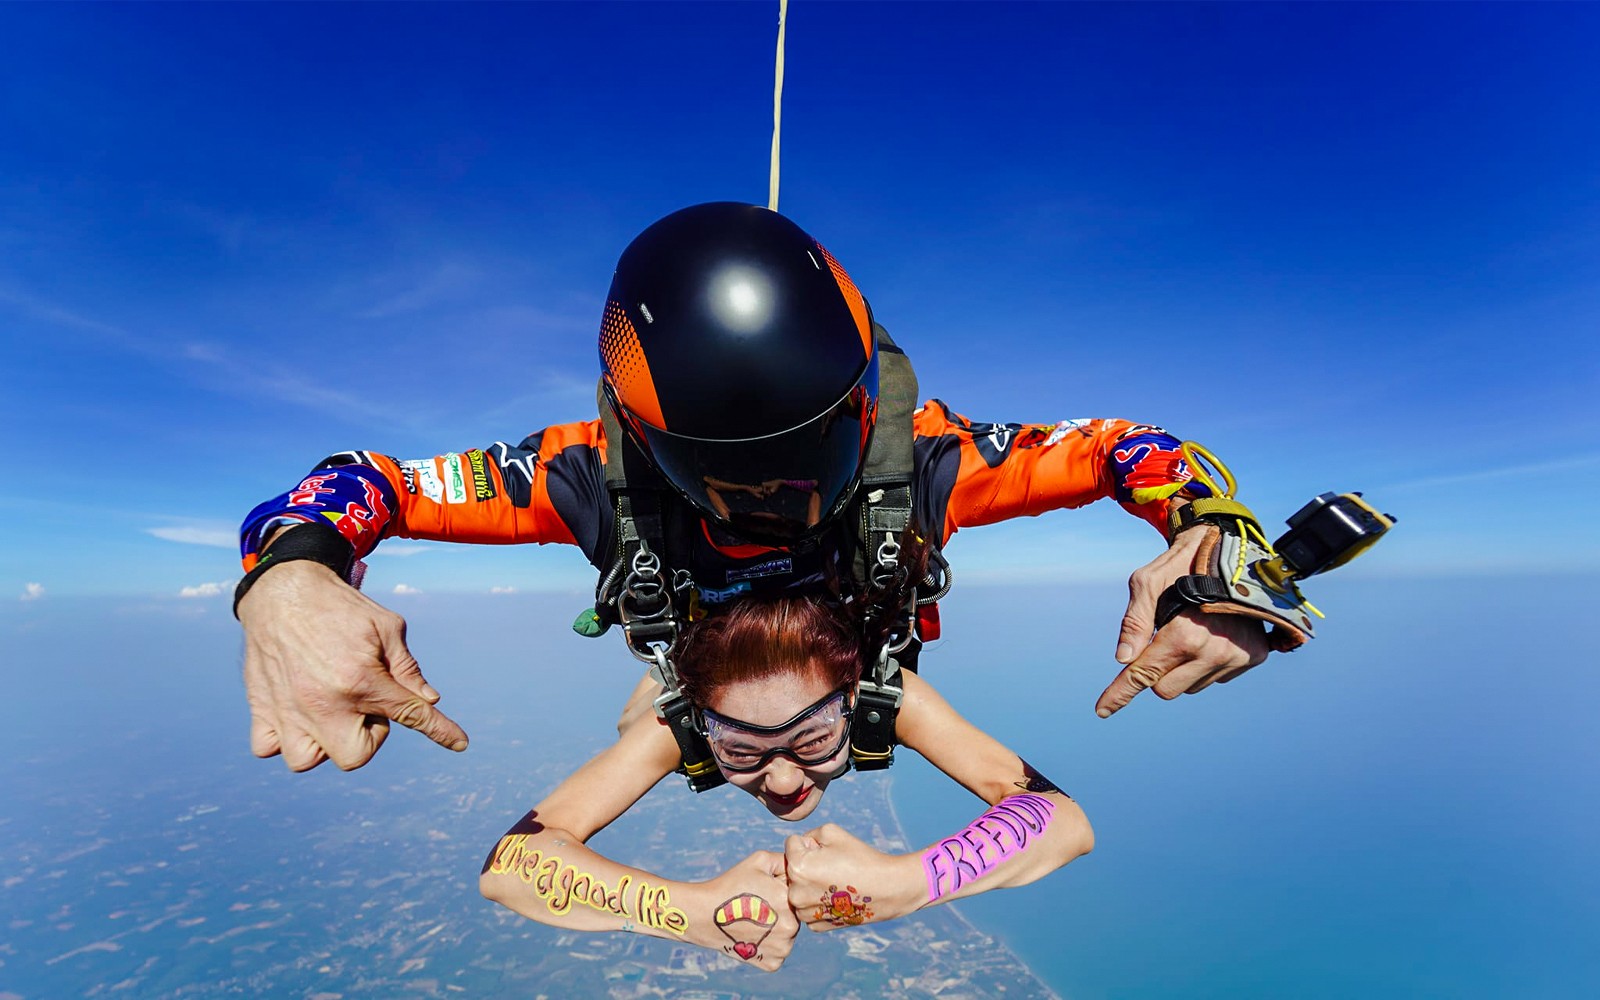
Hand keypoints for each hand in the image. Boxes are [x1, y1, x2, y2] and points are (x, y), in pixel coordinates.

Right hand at [237, 560, 467, 770]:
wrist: (283, 588)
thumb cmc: (341, 606)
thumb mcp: (386, 626)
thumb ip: (407, 668)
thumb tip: (430, 700)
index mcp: (360, 680)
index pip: (410, 715)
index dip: (440, 731)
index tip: (460, 743)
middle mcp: (322, 702)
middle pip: (356, 756)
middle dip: (367, 735)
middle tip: (364, 703)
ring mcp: (287, 709)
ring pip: (308, 760)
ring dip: (324, 741)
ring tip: (329, 710)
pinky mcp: (260, 708)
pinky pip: (268, 748)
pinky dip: (283, 738)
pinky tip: (297, 712)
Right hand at [696, 851, 798, 971]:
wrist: (704, 914)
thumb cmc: (731, 884)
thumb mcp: (760, 860)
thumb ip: (787, 860)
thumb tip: (802, 865)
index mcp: (790, 900)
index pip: (796, 892)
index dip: (780, 888)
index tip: (762, 890)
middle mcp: (791, 928)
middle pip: (794, 914)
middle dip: (781, 908)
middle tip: (757, 905)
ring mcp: (782, 949)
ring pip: (788, 934)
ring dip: (777, 927)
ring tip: (753, 920)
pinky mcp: (772, 964)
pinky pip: (779, 951)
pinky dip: (769, 944)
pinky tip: (753, 934)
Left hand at [784, 823, 920, 930]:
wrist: (888, 889)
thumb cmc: (860, 857)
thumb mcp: (832, 831)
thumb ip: (807, 834)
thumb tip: (798, 848)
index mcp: (797, 868)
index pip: (792, 844)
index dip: (811, 843)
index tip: (830, 851)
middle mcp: (796, 893)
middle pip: (793, 868)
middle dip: (808, 864)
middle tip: (834, 867)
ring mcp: (806, 913)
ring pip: (800, 889)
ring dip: (811, 884)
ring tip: (837, 883)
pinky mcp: (817, 925)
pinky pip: (809, 907)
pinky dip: (819, 902)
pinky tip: (838, 898)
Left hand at [1096, 527, 1270, 716]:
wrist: (1234, 550)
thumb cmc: (1182, 564)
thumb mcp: (1148, 583)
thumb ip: (1135, 623)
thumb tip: (1123, 660)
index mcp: (1184, 634)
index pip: (1143, 674)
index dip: (1119, 694)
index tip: (1101, 710)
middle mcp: (1213, 651)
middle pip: (1165, 690)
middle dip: (1155, 672)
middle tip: (1159, 642)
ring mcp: (1236, 657)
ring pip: (1191, 687)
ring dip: (1182, 669)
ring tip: (1190, 631)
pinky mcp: (1254, 657)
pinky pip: (1216, 677)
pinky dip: (1206, 664)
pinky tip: (1211, 634)